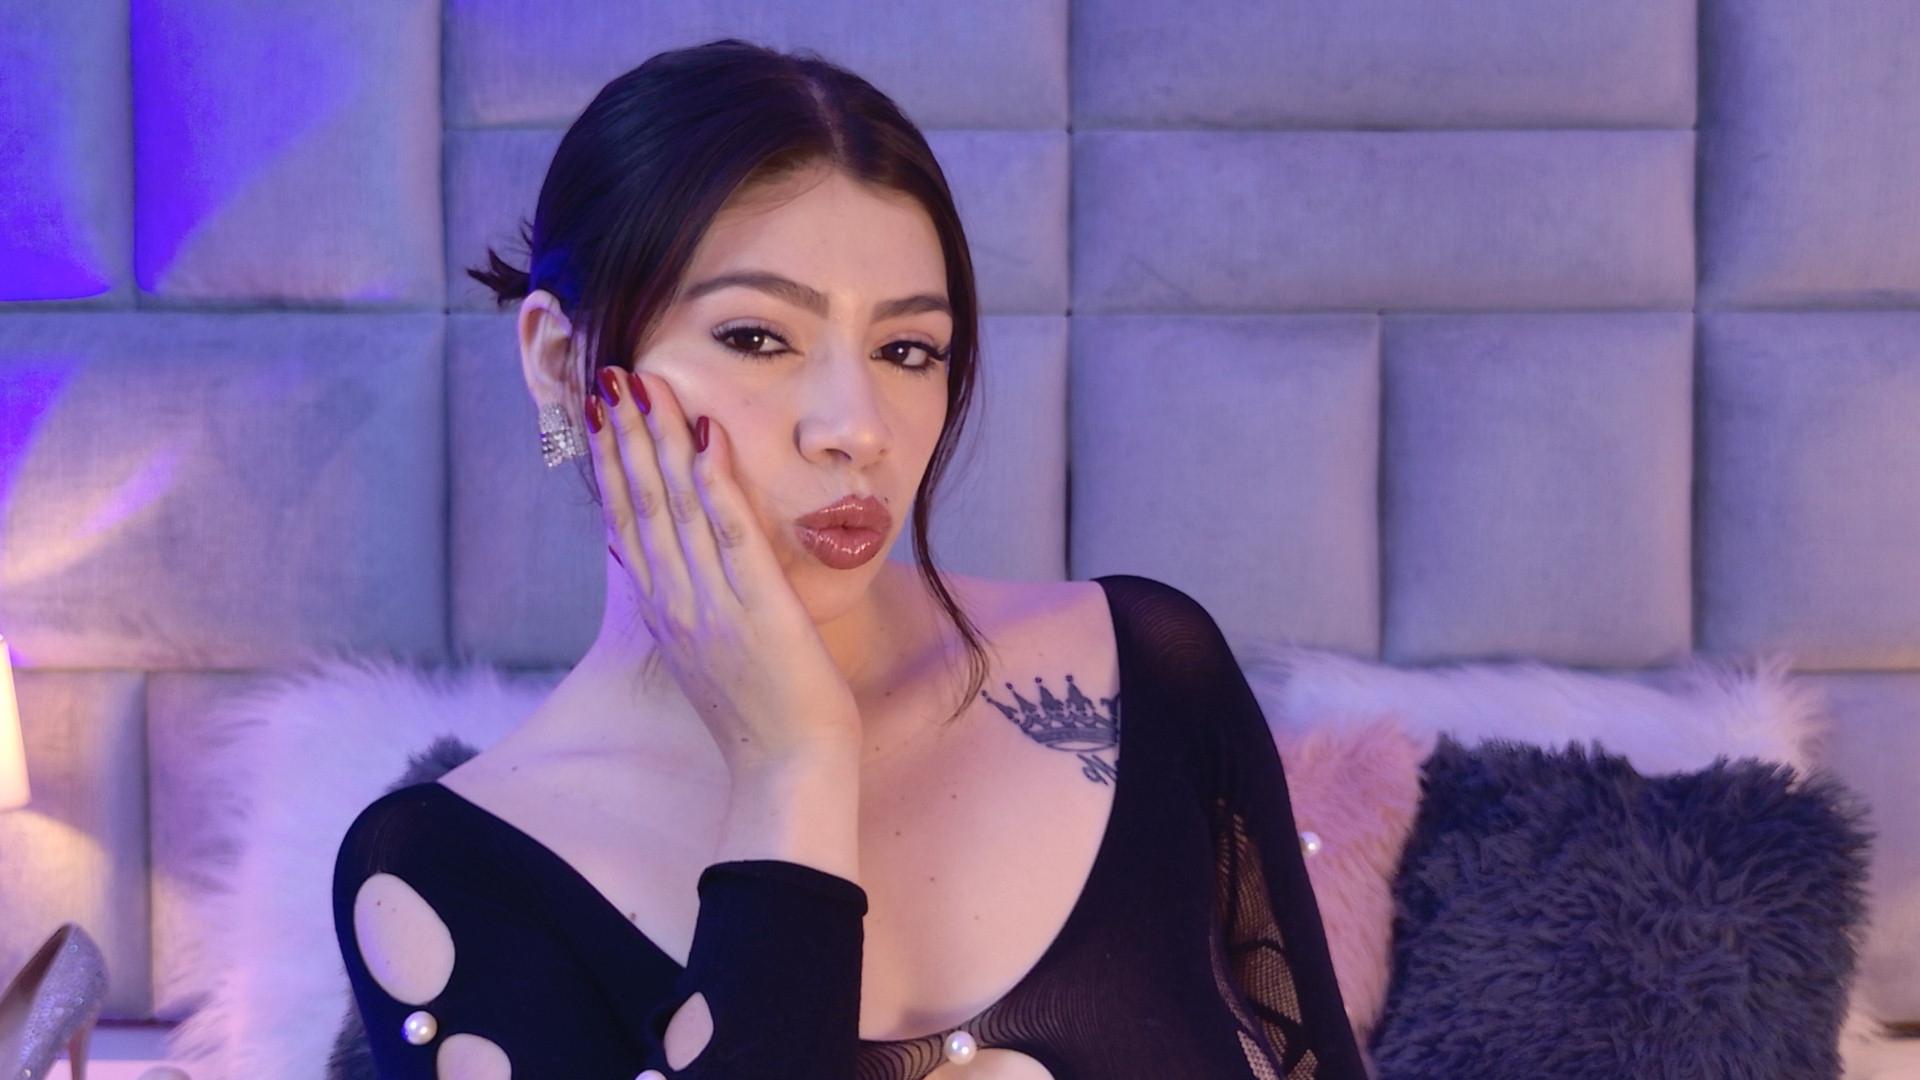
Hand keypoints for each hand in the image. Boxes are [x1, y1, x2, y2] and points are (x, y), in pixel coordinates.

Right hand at [583, 365, 862, 774]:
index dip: (611, 466)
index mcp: (664, 614)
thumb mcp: (702, 661)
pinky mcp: (757, 608)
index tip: (601, 416)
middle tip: (610, 377)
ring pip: (676, 507)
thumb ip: (678, 611)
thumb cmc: (758, 723)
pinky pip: (731, 533)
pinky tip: (708, 436)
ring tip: (643, 384)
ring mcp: (713, 604)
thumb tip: (652, 568)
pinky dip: (716, 481)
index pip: (627, 524)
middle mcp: (676, 603)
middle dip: (624, 437)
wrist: (787, 776)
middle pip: (640, 505)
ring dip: (658, 440)